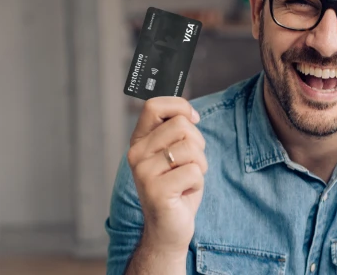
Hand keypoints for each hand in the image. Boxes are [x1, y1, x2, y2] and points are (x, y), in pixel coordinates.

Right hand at [126, 96, 206, 256]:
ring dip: (200, 164)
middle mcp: (136, 154)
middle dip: (198, 143)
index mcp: (139, 141)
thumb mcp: (175, 154)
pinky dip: (198, 182)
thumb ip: (177, 132)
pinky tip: (185, 193)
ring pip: (191, 148)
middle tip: (190, 164)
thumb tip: (190, 112)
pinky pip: (194, 171)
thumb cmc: (177, 189)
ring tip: (187, 180)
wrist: (168, 229)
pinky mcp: (156, 190)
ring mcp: (143, 172)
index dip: (180, 107)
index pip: (154, 105)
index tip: (193, 119)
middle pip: (181, 125)